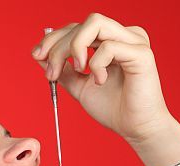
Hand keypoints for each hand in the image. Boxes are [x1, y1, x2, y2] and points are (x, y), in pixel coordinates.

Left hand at [31, 13, 172, 142]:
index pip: (77, 27)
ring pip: (94, 23)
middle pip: (81, 24)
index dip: (53, 38)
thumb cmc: (114, 109)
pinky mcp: (141, 53)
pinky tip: (100, 81)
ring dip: (75, 47)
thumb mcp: (80, 87)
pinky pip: (109, 46)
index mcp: (111, 40)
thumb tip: (40, 56)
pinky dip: (96, 64)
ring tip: (78, 71)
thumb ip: (64, 71)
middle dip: (58, 47)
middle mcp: (123, 36)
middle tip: (52, 74)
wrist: (135, 129)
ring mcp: (134, 42)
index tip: (37, 56)